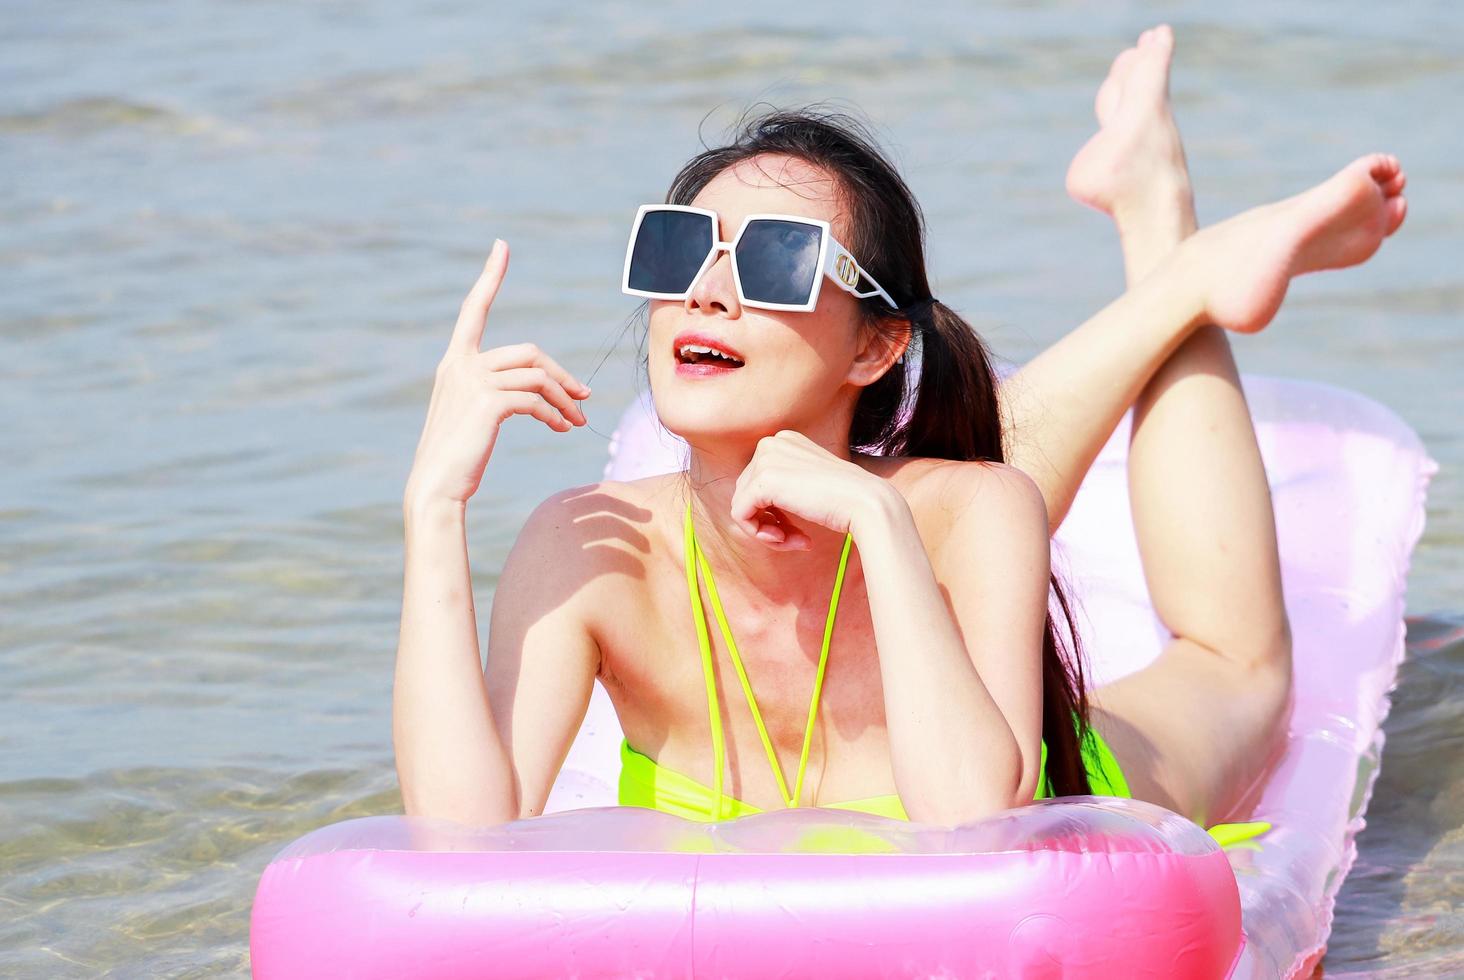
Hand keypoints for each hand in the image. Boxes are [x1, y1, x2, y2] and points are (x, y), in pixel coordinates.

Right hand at [404, 240, 590, 506]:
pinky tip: (564, 429)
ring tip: (577, 422)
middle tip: (583, 398)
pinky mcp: (487, 402)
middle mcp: (460, 365)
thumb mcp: (475, 416)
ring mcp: (472, 381)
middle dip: (561, 375)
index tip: (501, 246)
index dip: (490, 277)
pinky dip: (556, 413)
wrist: (436, 488)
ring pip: (538, 376)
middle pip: (529, 353)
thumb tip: (542, 392)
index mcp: (455, 363)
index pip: (475, 310)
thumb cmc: (457, 459)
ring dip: (565, 399)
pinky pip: (536, 399)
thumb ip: (498, 393)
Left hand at [730, 430, 901, 550]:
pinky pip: (741, 516)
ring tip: (793, 541)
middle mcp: (772, 443)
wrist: (866, 503)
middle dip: (769, 522)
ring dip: (767, 531)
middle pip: (747, 493)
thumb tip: (752, 510)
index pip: (758, 481)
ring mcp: (765, 459)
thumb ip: (784, 487)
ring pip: (742, 506)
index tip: (797, 529)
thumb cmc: (845, 500)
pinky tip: (785, 541)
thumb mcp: (809, 484)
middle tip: (795, 539)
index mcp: (784, 440)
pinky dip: (759, 534)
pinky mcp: (762, 481)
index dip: (773, 511)